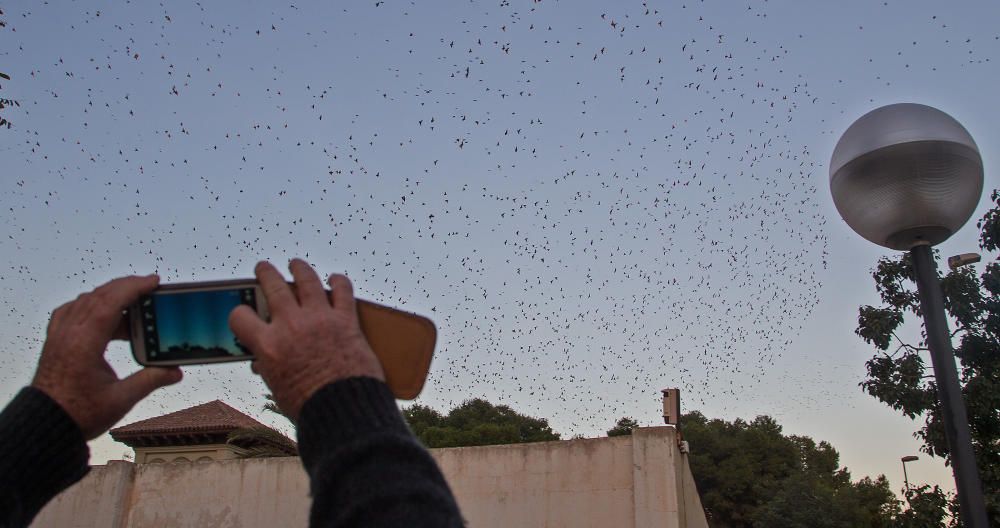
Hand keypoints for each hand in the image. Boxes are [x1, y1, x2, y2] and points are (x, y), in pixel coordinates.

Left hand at [31, 275, 182, 439]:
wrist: (45, 424)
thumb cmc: (77, 413)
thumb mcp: (121, 398)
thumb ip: (150, 380)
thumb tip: (175, 371)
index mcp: (85, 342)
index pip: (111, 302)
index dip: (134, 287)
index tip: (154, 282)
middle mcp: (69, 333)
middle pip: (99, 296)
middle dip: (126, 287)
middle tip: (149, 287)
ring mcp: (60, 335)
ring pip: (85, 301)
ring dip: (110, 296)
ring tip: (133, 307)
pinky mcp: (55, 341)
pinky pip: (71, 310)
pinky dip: (90, 305)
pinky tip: (102, 314)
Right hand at [230, 259, 384, 421]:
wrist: (344, 409)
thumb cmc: (310, 406)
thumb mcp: (278, 389)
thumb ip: (270, 369)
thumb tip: (263, 363)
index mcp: (268, 345)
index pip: (240, 316)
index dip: (239, 314)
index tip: (243, 313)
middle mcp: (291, 326)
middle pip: (273, 286)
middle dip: (266, 273)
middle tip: (264, 267)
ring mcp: (319, 319)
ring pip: (306, 279)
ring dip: (300, 268)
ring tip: (296, 264)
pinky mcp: (345, 319)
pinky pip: (342, 291)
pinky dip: (339, 282)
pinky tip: (335, 279)